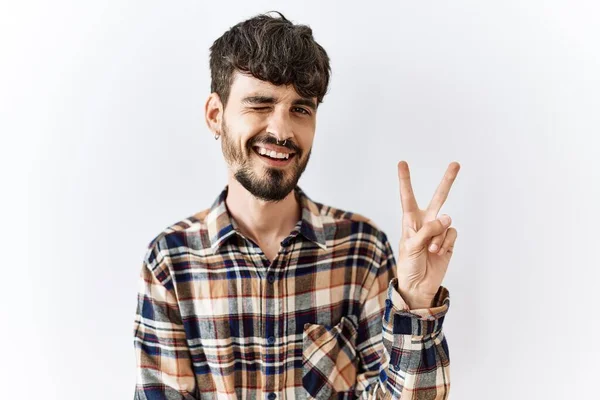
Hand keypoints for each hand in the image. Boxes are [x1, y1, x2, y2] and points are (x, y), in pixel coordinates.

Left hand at [395, 161, 460, 307]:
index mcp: (410, 221)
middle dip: (447, 181)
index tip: (402, 163)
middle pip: (439, 197)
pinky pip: (451, 234)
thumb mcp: (411, 246)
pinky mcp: (449, 241)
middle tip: (456, 164)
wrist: (419, 286)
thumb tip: (446, 218)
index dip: (405, 180)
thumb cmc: (409, 265)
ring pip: (446, 222)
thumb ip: (427, 230)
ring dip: (438, 237)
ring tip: (430, 250)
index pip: (407, 197)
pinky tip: (439, 252)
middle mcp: (426, 222)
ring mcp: (439, 231)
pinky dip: (445, 243)